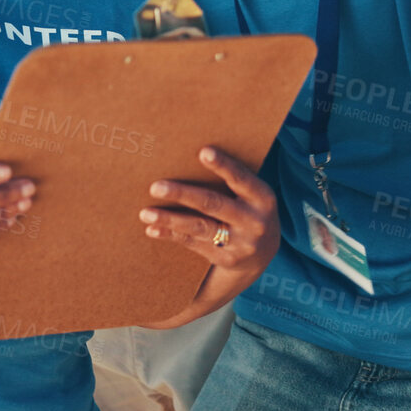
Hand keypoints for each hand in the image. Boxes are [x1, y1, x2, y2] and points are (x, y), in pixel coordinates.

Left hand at [140, 147, 277, 274]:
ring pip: (200, 227)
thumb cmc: (250, 209)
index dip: (223, 165)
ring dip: (170, 219)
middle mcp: (254, 222)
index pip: (241, 179)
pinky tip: (153, 229)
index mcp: (263, 198)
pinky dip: (171, 234)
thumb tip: (190, 158)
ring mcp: (241, 244)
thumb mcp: (252, 195)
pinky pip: (193, 244)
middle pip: (213, 204)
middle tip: (156, 187)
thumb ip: (232, 180)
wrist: (264, 254)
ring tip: (146, 213)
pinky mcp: (226, 258)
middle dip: (182, 194)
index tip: (203, 152)